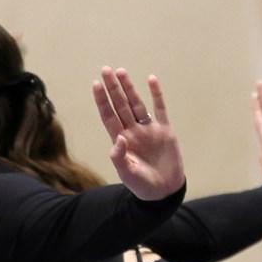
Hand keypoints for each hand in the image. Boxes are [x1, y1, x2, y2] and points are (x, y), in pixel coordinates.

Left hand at [92, 67, 182, 199]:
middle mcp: (133, 131)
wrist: (164, 191)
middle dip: (113, 88)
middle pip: (121, 105)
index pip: (109, 116)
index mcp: (121, 141)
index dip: (102, 100)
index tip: (96, 84)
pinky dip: (156, 94)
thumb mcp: (127, 174)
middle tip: (106, 70)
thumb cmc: (143, 185)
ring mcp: (149, 130)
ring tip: (121, 71)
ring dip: (129, 88)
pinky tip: (151, 79)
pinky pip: (160, 109)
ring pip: (137, 104)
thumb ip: (120, 157)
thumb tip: (119, 137)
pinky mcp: (165, 131)